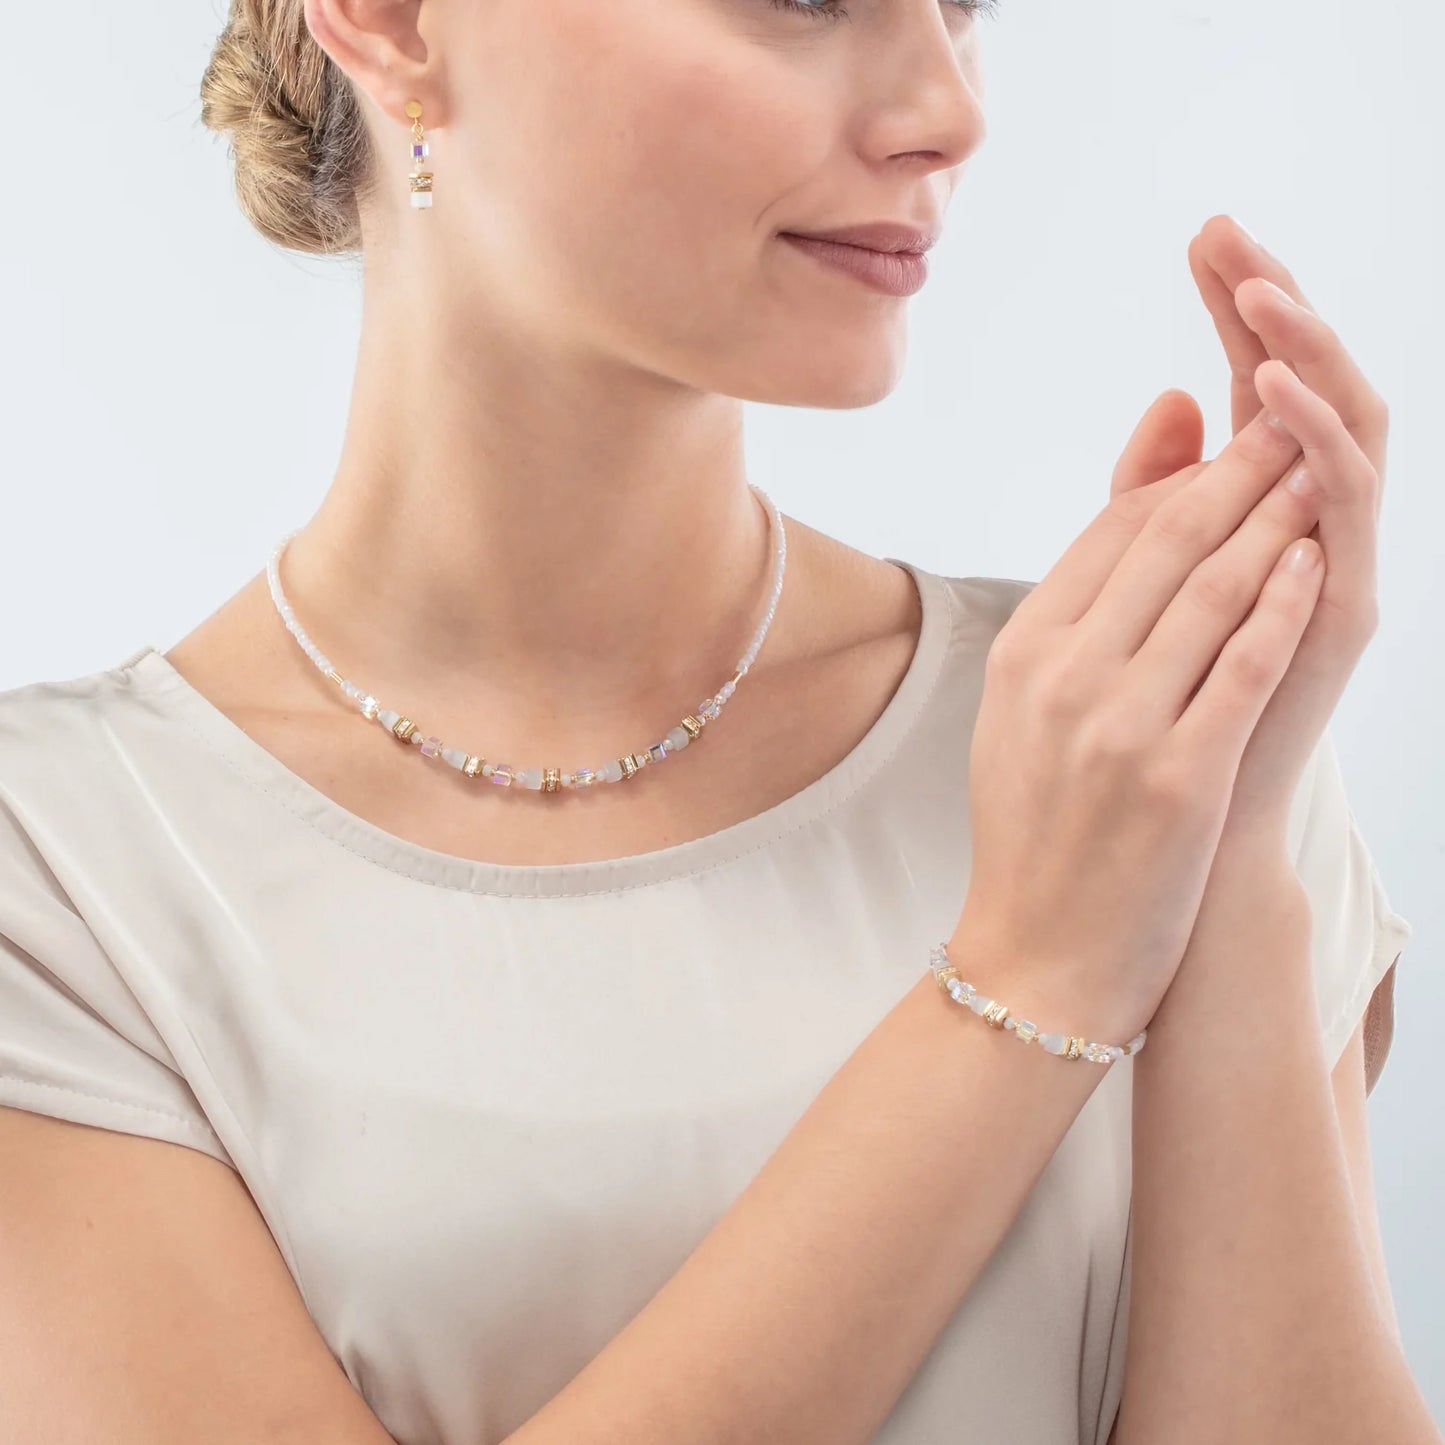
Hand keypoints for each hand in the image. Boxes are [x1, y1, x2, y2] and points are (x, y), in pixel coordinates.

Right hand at [953, 406, 1323, 1041]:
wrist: (1039, 956)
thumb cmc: (1038, 828)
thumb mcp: (1026, 711)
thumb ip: (1074, 611)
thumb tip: (1100, 534)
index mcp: (1021, 655)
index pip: (1111, 534)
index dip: (1184, 477)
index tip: (1236, 443)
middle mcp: (1062, 679)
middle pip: (1165, 543)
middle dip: (1239, 471)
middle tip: (1292, 423)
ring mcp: (1118, 727)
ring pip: (1211, 591)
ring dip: (1274, 522)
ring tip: (1317, 478)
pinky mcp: (1178, 778)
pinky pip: (1242, 666)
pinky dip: (1283, 607)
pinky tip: (1316, 567)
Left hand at [1110, 215, 1387, 840]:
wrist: (1182, 831)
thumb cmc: (1158, 708)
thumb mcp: (1143, 579)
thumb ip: (1151, 494)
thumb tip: (1165, 402)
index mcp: (1257, 509)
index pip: (1254, 382)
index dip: (1233, 308)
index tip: (1201, 236)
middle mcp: (1307, 522)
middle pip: (1306, 386)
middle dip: (1273, 304)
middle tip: (1232, 234)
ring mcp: (1334, 559)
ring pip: (1340, 428)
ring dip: (1299, 354)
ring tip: (1256, 294)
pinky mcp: (1348, 605)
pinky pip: (1341, 504)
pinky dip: (1308, 440)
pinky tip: (1260, 394)